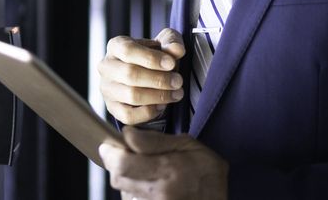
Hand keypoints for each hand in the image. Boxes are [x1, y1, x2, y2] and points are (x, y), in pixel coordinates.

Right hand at [99, 29, 185, 124]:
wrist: (148, 74)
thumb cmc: (154, 56)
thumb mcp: (164, 43)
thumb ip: (171, 42)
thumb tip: (177, 50)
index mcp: (115, 46)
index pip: (128, 50)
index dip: (151, 58)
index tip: (171, 63)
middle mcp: (106, 67)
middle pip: (130, 74)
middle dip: (159, 79)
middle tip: (178, 81)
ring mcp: (107, 89)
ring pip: (131, 95)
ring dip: (158, 96)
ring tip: (176, 93)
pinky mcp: (112, 108)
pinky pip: (128, 116)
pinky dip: (148, 113)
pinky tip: (161, 106)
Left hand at [100, 127, 228, 199]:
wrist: (217, 199)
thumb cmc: (207, 172)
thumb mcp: (187, 145)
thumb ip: (155, 141)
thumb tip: (128, 134)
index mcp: (167, 170)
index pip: (123, 163)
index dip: (110, 152)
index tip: (109, 144)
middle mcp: (159, 192)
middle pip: (118, 178)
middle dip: (115, 163)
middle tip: (123, 153)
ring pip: (123, 191)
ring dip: (125, 178)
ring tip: (139, 170)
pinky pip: (132, 199)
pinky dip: (133, 191)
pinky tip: (145, 184)